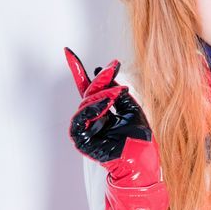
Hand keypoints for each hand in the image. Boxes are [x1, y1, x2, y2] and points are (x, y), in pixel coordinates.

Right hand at [64, 47, 161, 186]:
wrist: (142, 157)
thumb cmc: (139, 138)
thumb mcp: (131, 107)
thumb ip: (117, 92)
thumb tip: (108, 74)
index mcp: (102, 112)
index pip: (89, 89)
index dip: (78, 71)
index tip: (68, 52)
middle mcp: (92, 119)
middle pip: (88, 93)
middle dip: (99, 79)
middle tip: (110, 68)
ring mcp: (86, 129)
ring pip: (85, 105)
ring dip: (100, 95)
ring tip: (116, 93)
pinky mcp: (82, 140)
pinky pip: (80, 120)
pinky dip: (92, 109)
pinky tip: (106, 104)